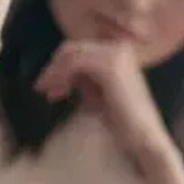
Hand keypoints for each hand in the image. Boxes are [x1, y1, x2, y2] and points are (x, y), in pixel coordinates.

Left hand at [34, 39, 173, 170]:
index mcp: (117, 51)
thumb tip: (58, 71)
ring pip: (70, 53)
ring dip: (54, 73)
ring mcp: (115, 54)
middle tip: (41, 88)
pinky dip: (61, 76)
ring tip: (48, 93)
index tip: (47, 85)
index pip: (78, 49)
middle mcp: (118, 47)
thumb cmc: (121, 120)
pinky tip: (57, 93)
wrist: (142, 136)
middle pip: (72, 48)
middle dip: (53, 68)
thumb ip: (82, 78)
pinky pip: (75, 62)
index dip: (59, 65)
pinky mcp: (110, 65)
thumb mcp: (96, 92)